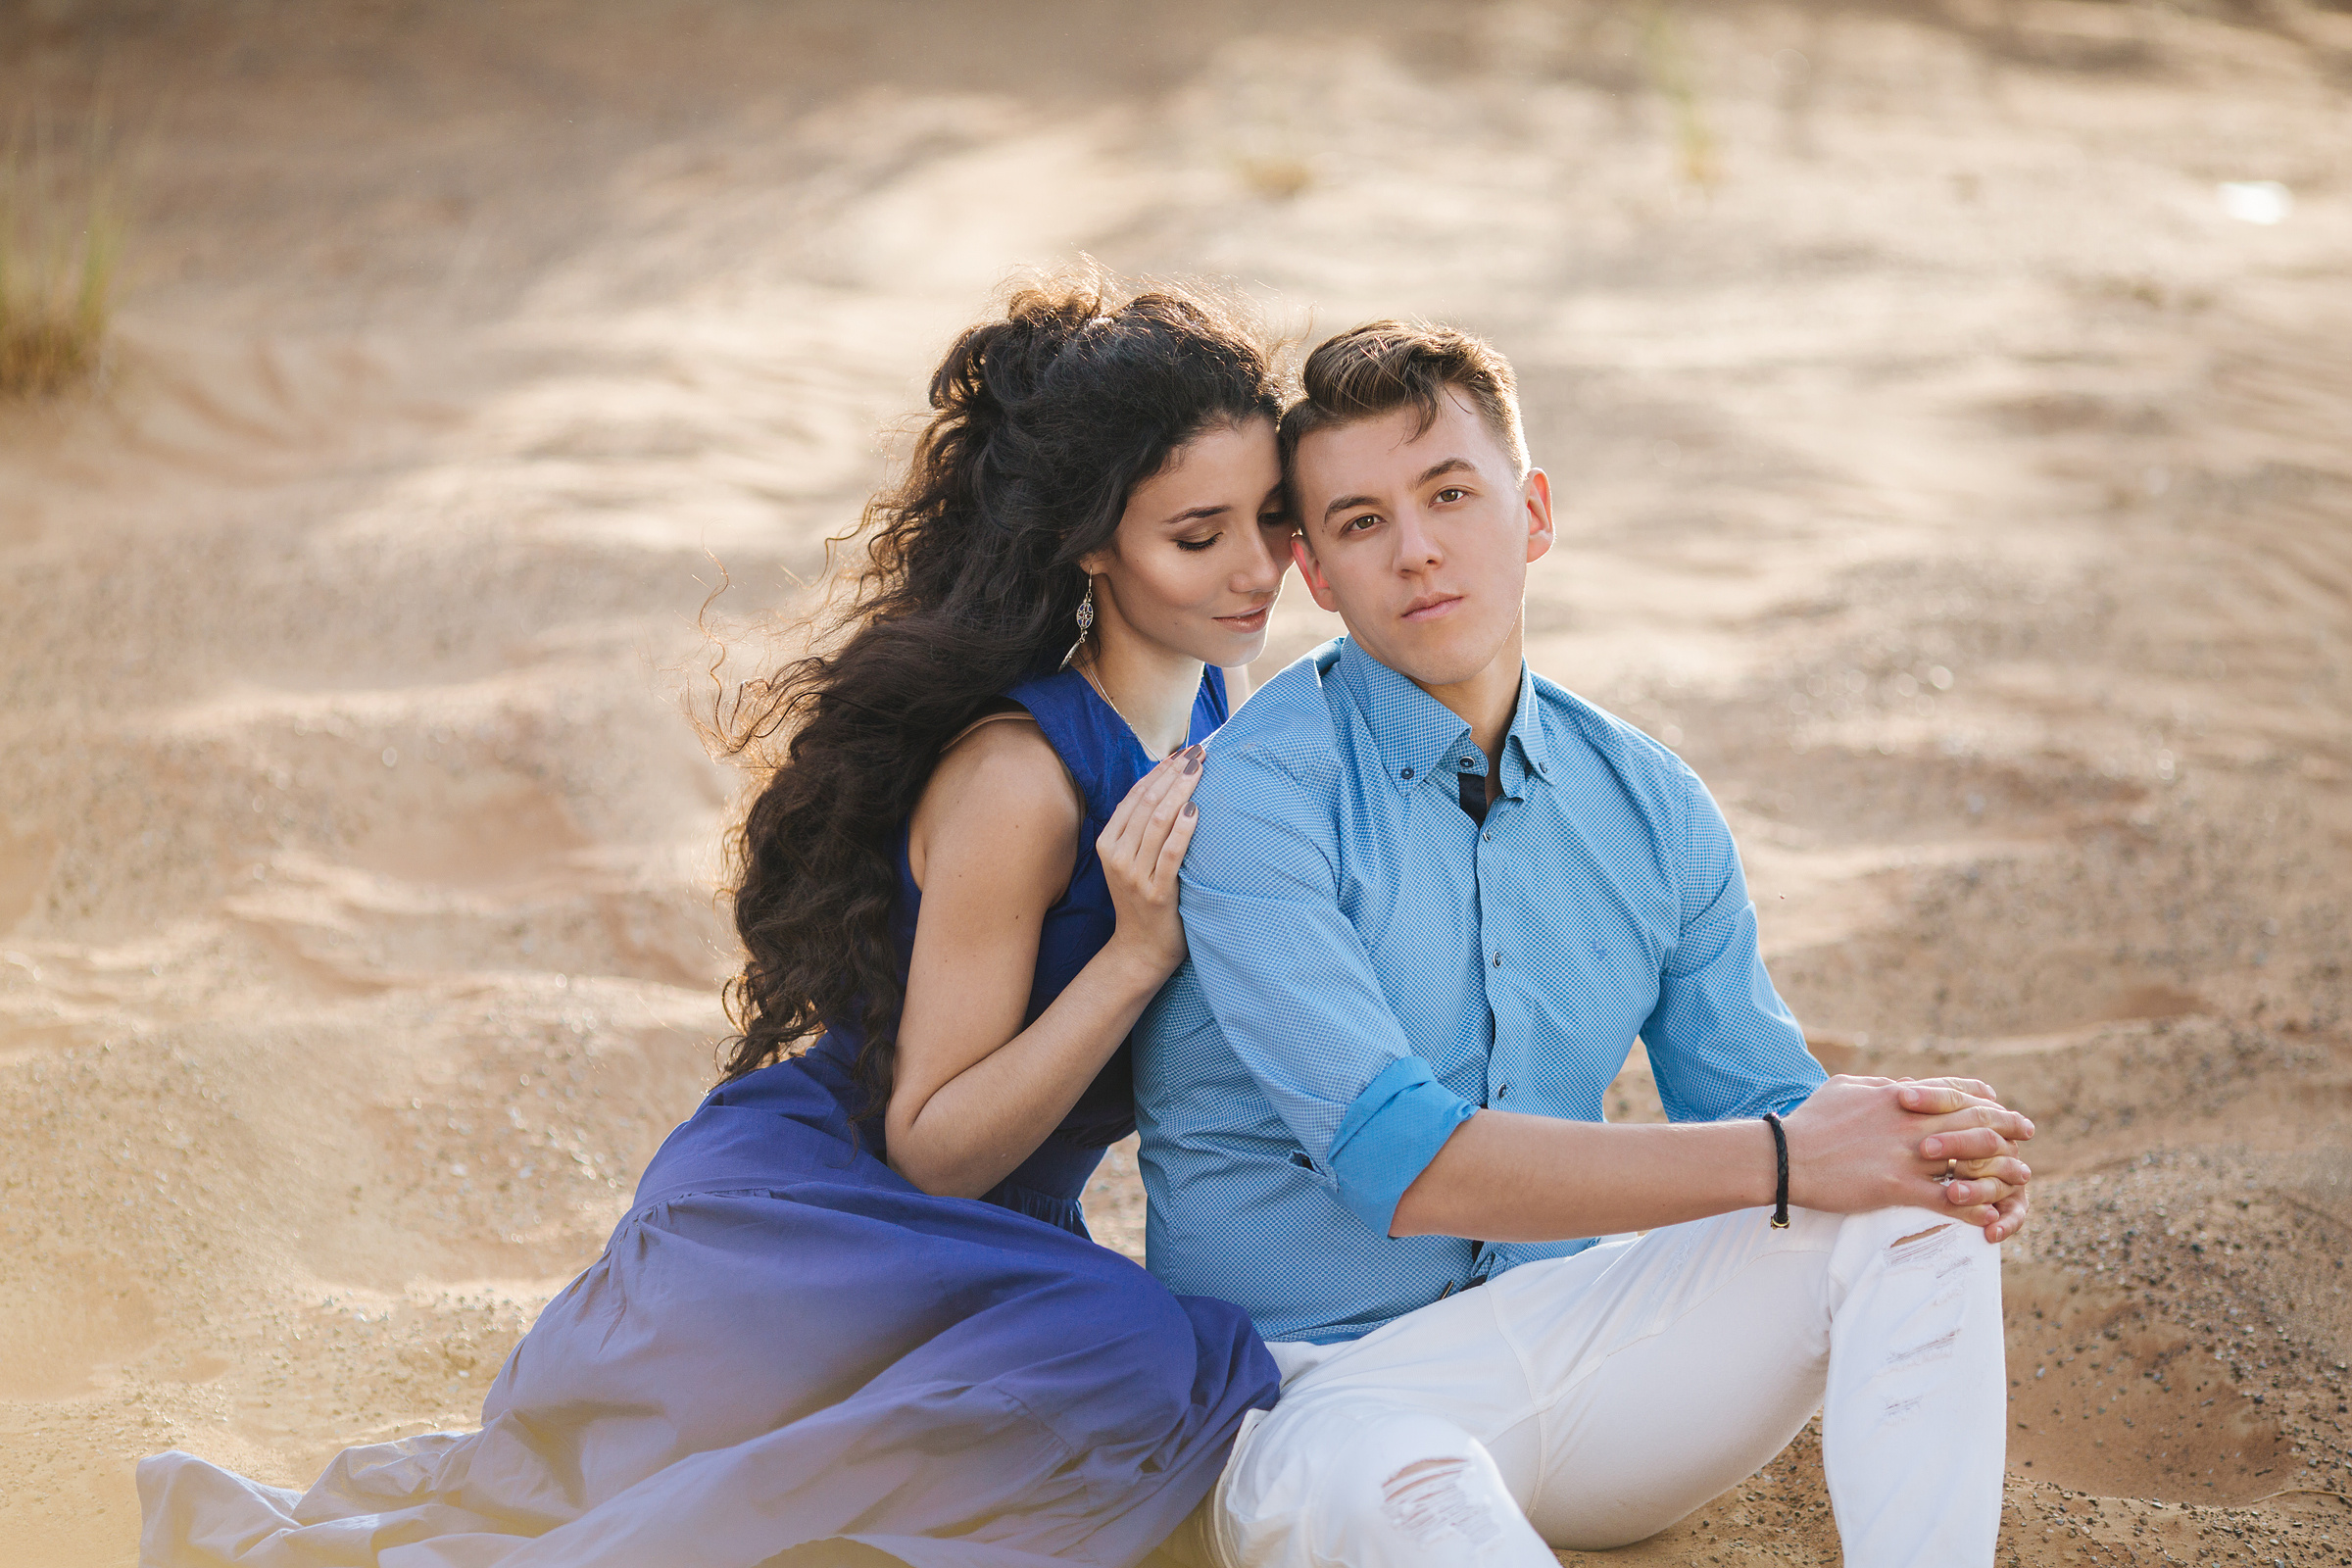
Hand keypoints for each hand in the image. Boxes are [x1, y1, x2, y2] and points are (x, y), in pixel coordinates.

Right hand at [1096, 745, 1206, 982]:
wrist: (1140, 949)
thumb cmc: (1143, 898)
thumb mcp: (1131, 860)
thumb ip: (1142, 829)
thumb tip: (1169, 784)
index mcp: (1108, 843)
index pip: (1135, 797)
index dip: (1159, 771)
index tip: (1183, 752)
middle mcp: (1117, 856)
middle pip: (1147, 804)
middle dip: (1174, 774)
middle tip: (1199, 753)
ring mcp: (1134, 875)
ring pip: (1158, 823)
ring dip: (1181, 791)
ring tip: (1202, 770)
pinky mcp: (1156, 893)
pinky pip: (1170, 854)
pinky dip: (1183, 830)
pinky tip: (1195, 811)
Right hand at [1780, 1076, 2035, 1223]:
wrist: (1785, 1156)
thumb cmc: (1809, 1121)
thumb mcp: (1846, 1088)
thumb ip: (1881, 1086)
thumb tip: (1903, 1085)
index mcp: (1899, 1094)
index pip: (1956, 1090)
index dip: (1985, 1097)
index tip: (2001, 1105)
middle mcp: (1911, 1121)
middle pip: (1975, 1119)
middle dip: (2008, 1125)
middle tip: (2027, 1132)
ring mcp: (1907, 1155)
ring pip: (1972, 1158)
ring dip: (2001, 1168)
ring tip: (2020, 1176)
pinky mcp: (1898, 1187)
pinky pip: (1949, 1199)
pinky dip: (1974, 1207)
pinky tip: (1990, 1215)